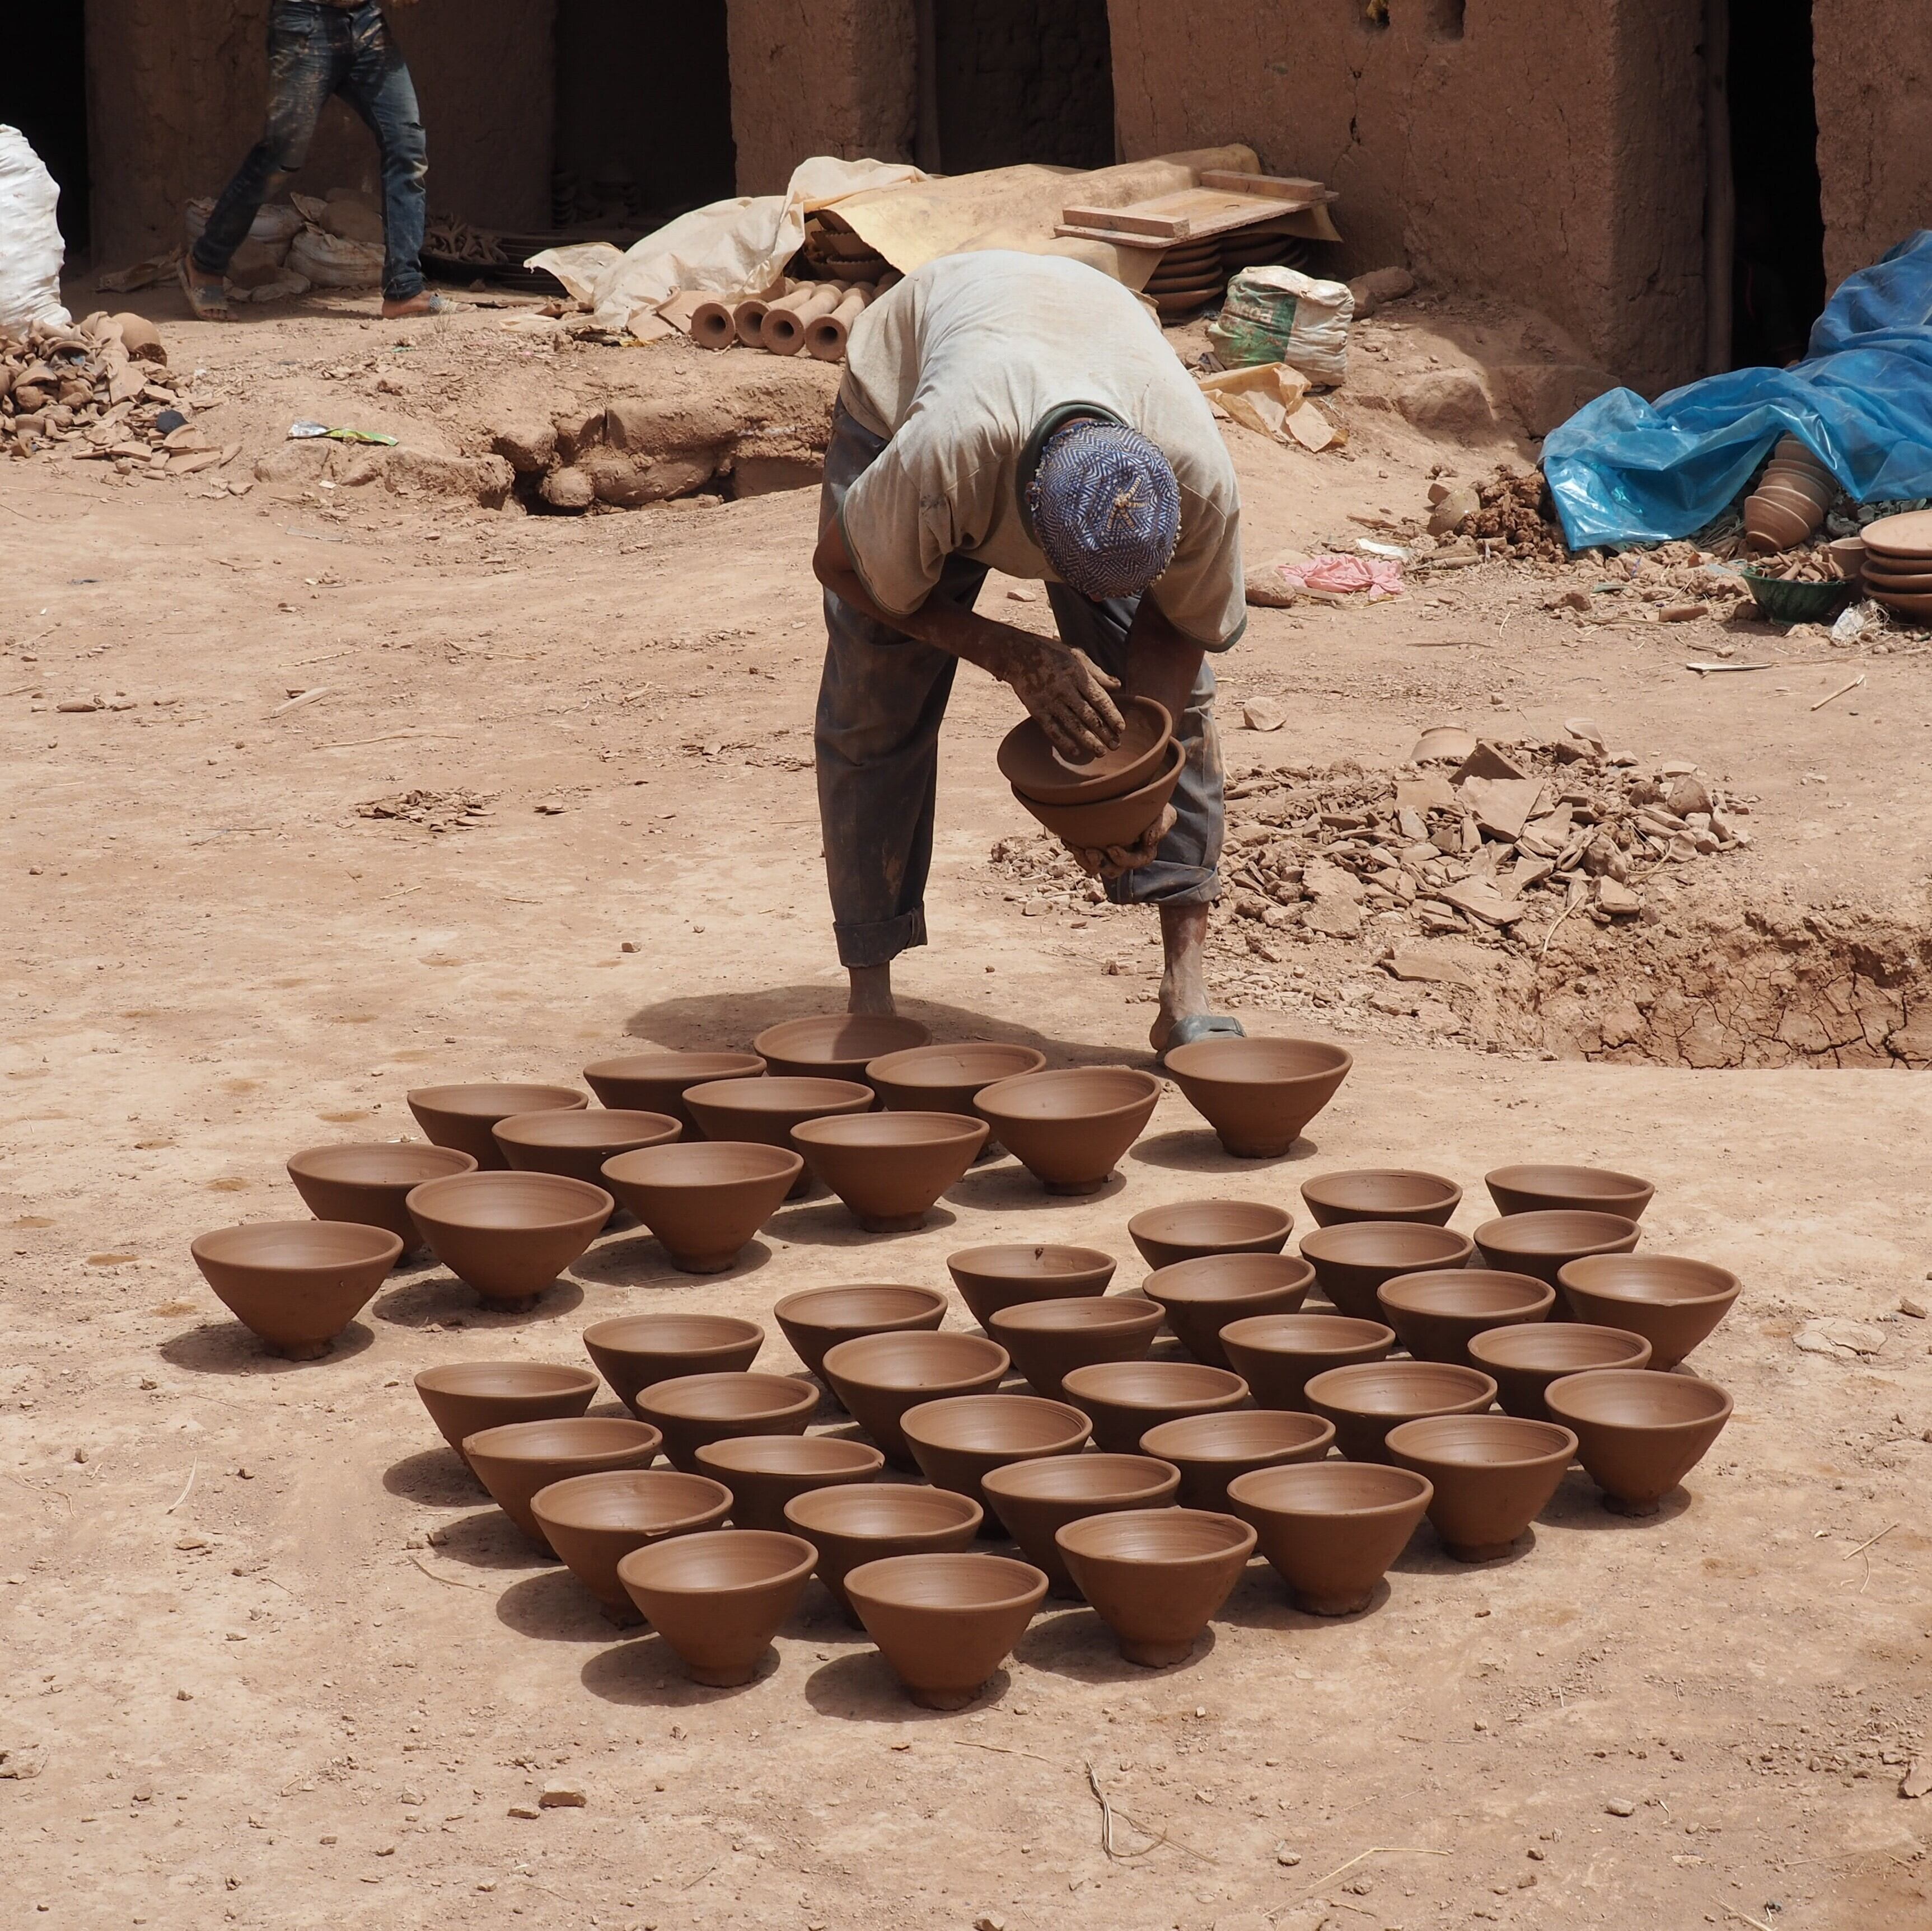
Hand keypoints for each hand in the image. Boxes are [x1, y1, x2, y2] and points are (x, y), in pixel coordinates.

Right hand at [1001, 633, 1124, 761]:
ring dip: (1088, 741)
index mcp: (1077, 674)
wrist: (1018, 654)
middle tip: (1115, 745)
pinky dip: (1063, 741)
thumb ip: (1097, 672)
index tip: (1121, 728)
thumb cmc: (1051, 653)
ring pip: (1073, 725)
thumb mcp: (1077, 655)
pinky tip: (1075, 751)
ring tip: (1100, 752)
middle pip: (1089, 715)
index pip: (1099, 699)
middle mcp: (1065, 689)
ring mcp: (1050, 701)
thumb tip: (1118, 685)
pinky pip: (1052, 729)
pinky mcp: (1036, 710)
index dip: (1111, 715)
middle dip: (1104, 732)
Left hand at [1067, 804, 1175, 881]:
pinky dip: (1074, 848)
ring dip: (1084, 860)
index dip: (1123, 859)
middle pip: (1112, 870)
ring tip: (1073, 845)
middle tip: (1089, 851)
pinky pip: (1083, 856)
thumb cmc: (1155, 807)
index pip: (1135, 862)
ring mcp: (1108, 854)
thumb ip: (1160, 825)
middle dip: (1100, 864)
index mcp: (1143, 853)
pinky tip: (1067, 839)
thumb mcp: (1165, 813)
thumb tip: (1148, 840)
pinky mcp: (1095, 847)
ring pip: (1095, 867)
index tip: (1112, 847)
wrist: (1139, 796)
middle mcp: (1125, 857)